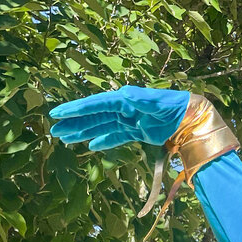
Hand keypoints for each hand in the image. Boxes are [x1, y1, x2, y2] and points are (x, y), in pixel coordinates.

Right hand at [49, 86, 190, 150]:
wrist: (186, 117)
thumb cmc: (169, 106)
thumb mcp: (151, 102)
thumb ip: (135, 100)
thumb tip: (122, 96)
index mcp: (122, 99)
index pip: (93, 104)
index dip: (74, 109)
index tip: (57, 113)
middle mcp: (121, 108)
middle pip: (92, 117)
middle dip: (73, 123)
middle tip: (54, 130)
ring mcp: (127, 120)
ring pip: (100, 127)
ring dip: (83, 132)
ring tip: (66, 138)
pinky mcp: (135, 131)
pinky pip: (115, 137)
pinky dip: (104, 141)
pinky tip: (91, 145)